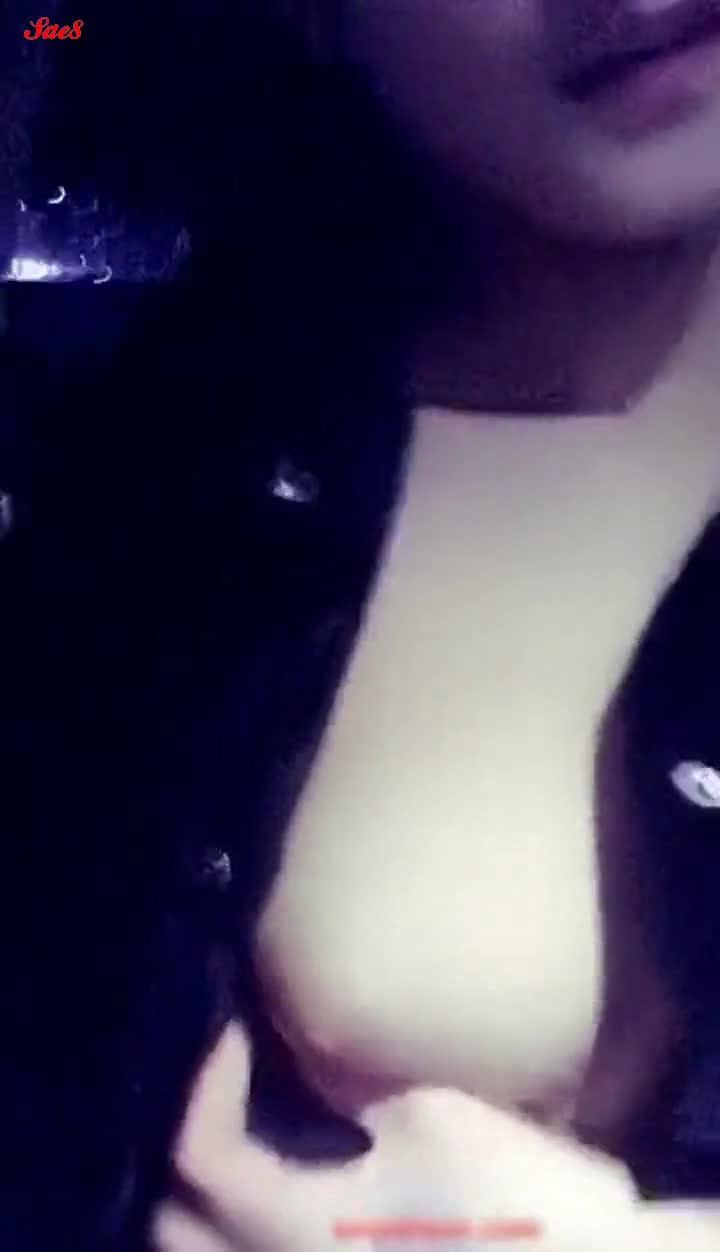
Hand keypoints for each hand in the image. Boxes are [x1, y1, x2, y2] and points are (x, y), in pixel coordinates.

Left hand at [152, 1021, 719, 1251]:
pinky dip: (247, 1238)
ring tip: (238, 1152)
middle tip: (220, 1094)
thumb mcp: (433, 1119)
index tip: (234, 1034)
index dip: (203, 1083)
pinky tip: (284, 1200)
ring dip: (206, 1213)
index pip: (198, 1158)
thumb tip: (326, 1103)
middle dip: (182, 1162)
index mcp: (300, 1231)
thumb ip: (357, 1106)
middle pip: (173, 1237)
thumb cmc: (517, 1201)